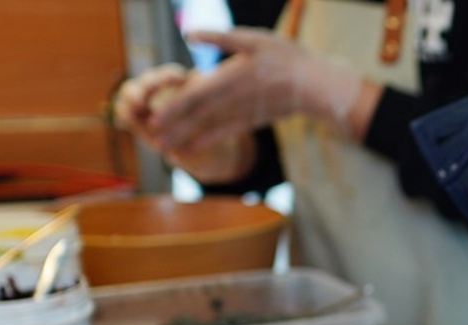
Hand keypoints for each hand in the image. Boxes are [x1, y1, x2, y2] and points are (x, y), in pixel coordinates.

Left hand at [146, 27, 363, 154]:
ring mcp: (245, 112)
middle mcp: (235, 99)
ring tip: (164, 148)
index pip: (196, 93)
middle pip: (198, 115)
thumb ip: (221, 36)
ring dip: (186, 137)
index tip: (153, 116)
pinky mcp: (254, 119)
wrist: (317, 85)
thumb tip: (189, 33)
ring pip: (210, 126)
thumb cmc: (287, 57)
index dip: (174, 106)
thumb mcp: (254, 38)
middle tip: (151, 141)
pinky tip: (194, 146)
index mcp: (231, 76)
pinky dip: (210, 139)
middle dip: (174, 128)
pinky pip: (229, 132)